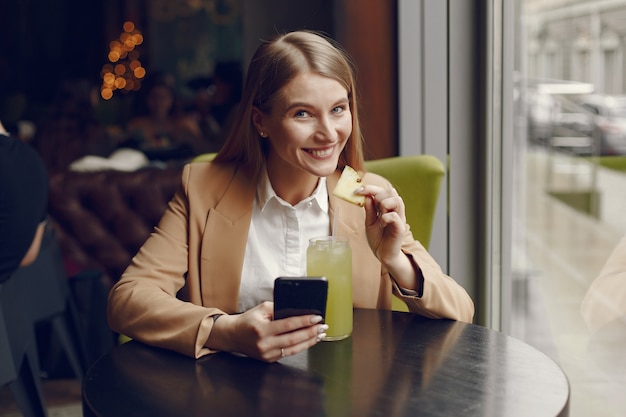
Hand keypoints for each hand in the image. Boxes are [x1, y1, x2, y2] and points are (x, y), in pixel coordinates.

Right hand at [210, 301, 326, 361]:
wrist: (233, 336)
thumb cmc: (248, 320)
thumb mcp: (261, 309)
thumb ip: (279, 308)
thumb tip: (298, 311)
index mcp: (262, 329)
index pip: (288, 325)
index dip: (304, 321)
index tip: (316, 317)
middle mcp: (264, 343)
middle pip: (294, 338)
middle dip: (311, 332)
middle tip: (323, 326)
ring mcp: (267, 354)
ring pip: (294, 348)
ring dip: (309, 341)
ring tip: (320, 334)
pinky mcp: (269, 359)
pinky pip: (289, 353)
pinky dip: (300, 346)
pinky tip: (309, 340)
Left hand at [356, 185, 407, 264]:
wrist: (383, 255)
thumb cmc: (378, 238)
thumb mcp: (369, 222)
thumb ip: (369, 209)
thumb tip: (367, 196)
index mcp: (387, 207)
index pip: (382, 190)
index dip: (370, 188)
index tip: (357, 191)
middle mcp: (395, 210)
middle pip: (391, 191)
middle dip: (378, 195)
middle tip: (372, 207)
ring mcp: (399, 218)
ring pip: (397, 200)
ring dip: (384, 204)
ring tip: (379, 215)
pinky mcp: (400, 228)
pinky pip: (395, 216)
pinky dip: (386, 217)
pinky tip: (382, 224)